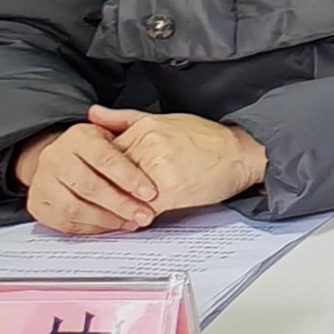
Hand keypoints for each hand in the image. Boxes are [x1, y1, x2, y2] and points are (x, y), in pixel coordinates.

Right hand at [11, 114, 159, 234]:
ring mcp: (43, 182)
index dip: (129, 178)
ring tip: (130, 222)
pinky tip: (110, 225)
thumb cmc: (96, 148)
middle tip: (144, 215)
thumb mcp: (112, 130)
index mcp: (77, 137)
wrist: (60, 161)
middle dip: (121, 204)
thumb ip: (123, 123)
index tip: (150, 192)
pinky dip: (90, 227)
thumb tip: (106, 113)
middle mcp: (55, 157)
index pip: (104, 158)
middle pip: (90, 186)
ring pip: (75, 207)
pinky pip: (64, 221)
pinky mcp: (37, 204)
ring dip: (106, 219)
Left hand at [92, 105, 264, 219]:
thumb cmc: (206, 139)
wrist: (240, 154)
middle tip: (99, 205)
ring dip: (118, 208)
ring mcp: (159, 169)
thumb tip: (93, 114)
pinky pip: (142, 209)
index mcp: (144, 129)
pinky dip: (136, 217)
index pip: (104, 154)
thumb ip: (124, 119)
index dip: (99, 173)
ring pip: (123, 195)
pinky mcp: (170, 191)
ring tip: (118, 215)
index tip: (96, 183)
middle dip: (104, 193)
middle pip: (110, 176)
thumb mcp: (165, 120)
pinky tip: (137, 219)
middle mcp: (149, 146)